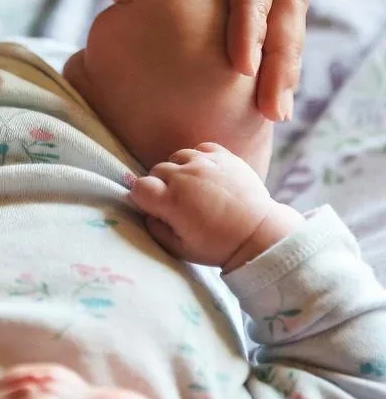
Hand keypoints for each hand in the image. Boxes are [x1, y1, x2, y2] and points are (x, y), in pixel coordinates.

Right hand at [129, 142, 300, 269]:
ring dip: (179, 171)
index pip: (139, 187)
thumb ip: (155, 229)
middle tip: (178, 203)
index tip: (155, 207)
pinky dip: (199, 160)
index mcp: (172, 201)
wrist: (259, 233)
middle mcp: (185, 176)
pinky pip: (200, 149)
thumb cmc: (218, 245)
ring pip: (177, 157)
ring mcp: (205, 162)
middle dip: (162, 186)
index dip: (143, 198)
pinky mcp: (223, 155)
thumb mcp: (179, 249)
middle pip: (157, 171)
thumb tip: (147, 212)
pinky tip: (206, 175)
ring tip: (193, 188)